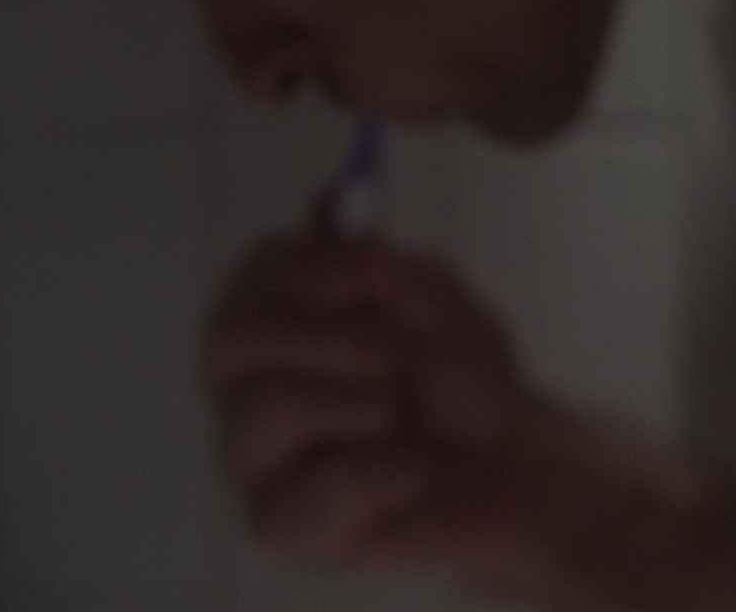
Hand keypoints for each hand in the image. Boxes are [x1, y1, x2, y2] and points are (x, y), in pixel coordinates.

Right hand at [206, 236, 536, 583]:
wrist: (504, 468)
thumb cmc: (460, 381)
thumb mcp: (449, 312)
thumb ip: (393, 269)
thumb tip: (336, 212)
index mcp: (280, 309)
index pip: (259, 269)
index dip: (314, 265)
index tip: (370, 272)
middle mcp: (248, 377)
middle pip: (231, 335)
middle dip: (329, 337)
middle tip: (397, 353)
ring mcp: (254, 452)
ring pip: (270, 407)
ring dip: (364, 403)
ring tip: (400, 414)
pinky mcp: (279, 523)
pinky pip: (315, 491)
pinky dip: (386, 472)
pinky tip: (409, 470)